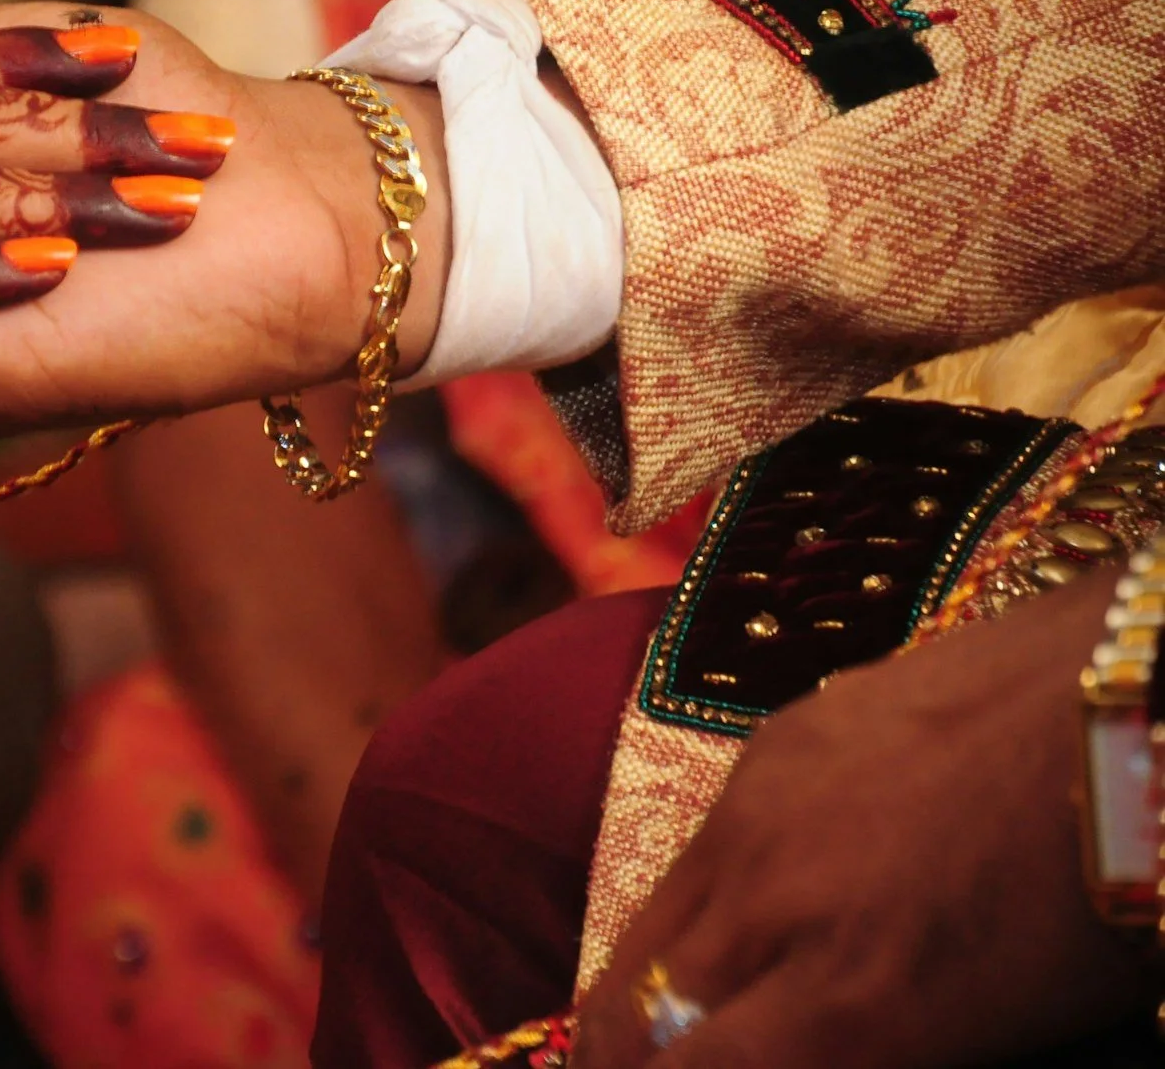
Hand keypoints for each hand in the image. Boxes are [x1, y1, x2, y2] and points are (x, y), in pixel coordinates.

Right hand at [571, 572, 1154, 1066]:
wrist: (1132, 706)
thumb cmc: (1109, 905)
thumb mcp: (1003, 1030)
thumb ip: (872, 1050)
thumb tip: (793, 1051)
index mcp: (851, 1006)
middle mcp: (773, 912)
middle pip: (627, 1021)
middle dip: (626, 1064)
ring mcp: (756, 817)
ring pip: (647, 934)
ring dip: (653, 992)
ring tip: (688, 1019)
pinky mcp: (769, 749)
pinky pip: (700, 854)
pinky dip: (709, 906)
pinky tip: (767, 912)